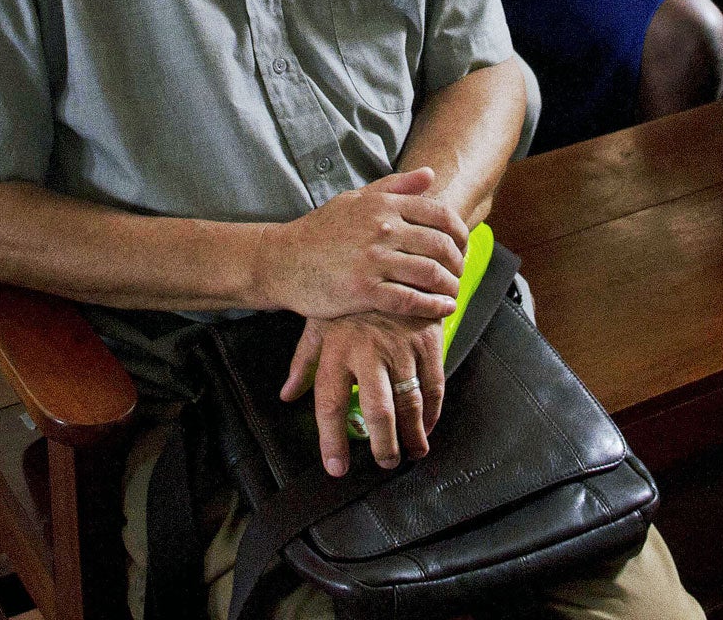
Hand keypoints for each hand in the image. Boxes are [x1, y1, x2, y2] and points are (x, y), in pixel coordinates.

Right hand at [258, 167, 467, 320]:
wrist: (282, 261)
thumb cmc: (320, 231)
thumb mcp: (355, 199)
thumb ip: (395, 187)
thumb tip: (430, 174)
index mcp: (382, 205)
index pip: (439, 215)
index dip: (460, 233)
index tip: (462, 247)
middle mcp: (381, 229)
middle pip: (440, 245)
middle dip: (458, 262)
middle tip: (460, 273)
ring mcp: (373, 260)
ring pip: (429, 273)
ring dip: (449, 286)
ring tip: (453, 293)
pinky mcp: (364, 290)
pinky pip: (410, 300)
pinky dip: (433, 306)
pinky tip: (443, 309)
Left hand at [282, 312, 445, 475]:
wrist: (387, 254)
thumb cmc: (349, 296)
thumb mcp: (319, 323)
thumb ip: (304, 362)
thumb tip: (288, 394)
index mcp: (336, 349)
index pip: (330, 404)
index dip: (332, 441)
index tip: (337, 468)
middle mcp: (367, 350)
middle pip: (376, 410)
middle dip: (383, 445)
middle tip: (385, 462)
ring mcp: (400, 344)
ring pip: (409, 402)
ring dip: (412, 434)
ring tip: (411, 452)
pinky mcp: (427, 338)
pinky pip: (434, 383)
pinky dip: (434, 410)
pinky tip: (428, 424)